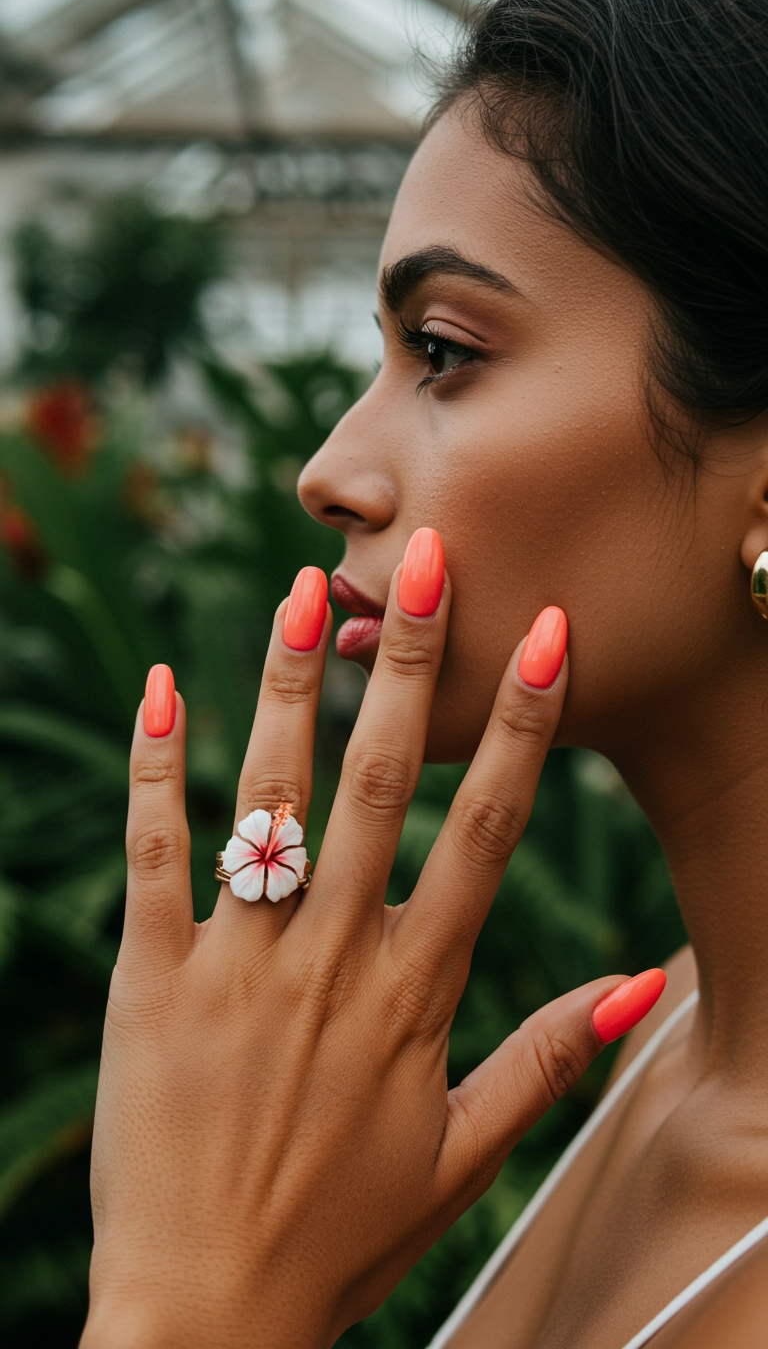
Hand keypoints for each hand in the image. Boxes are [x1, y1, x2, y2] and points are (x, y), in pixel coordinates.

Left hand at [82, 533, 661, 1348]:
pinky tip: (163, 685)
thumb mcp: (464, 1154)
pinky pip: (157, 855)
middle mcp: (331, 959)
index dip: (519, 724)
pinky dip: (159, 767)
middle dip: (409, 662)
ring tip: (307, 587)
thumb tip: (645, 983)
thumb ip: (551, 1060)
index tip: (543, 631)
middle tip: (425, 557)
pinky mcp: (152, 981)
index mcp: (415, 992)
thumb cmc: (342, 1234)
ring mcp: (236, 964)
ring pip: (269, 797)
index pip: (484, 831)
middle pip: (377, 783)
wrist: (203, 1317)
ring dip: (291, 684)